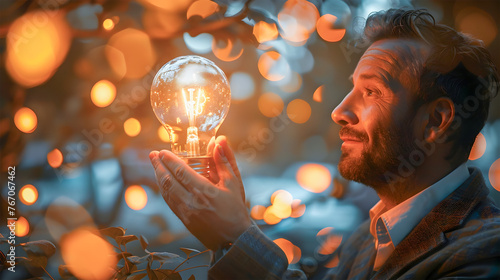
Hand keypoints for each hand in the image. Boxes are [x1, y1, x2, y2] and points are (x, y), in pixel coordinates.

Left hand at [149, 136, 250, 250]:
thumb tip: (219, 141)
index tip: (162, 151)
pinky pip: (169, 202)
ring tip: (155, 165)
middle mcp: (192, 201)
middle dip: (158, 166)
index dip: (170, 160)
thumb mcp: (233, 183)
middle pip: (168, 180)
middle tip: (152, 154)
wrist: (234, 238)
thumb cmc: (236, 209)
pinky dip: (164, 190)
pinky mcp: (184, 220)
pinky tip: (163, 182)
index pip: (181, 171)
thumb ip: (223, 161)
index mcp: (204, 191)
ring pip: (166, 192)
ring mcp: (186, 212)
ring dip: (158, 177)